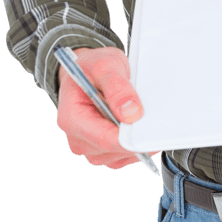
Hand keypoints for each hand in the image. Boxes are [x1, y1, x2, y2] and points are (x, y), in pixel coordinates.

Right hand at [56, 47, 151, 168]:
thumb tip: (131, 113)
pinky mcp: (102, 151)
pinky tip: (135, 124)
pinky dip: (135, 143)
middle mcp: (77, 138)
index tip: (149, 130)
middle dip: (135, 135)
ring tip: (136, 113)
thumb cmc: (90, 68)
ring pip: (122, 155)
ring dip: (135, 139)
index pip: (105, 139)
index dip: (130, 138)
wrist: (87, 73)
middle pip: (115, 149)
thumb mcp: (103, 65)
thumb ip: (117, 87)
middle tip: (147, 113)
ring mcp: (89, 147)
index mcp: (72, 118)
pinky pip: (125, 156)